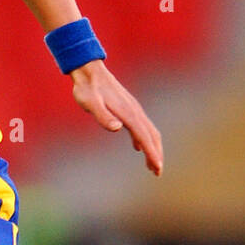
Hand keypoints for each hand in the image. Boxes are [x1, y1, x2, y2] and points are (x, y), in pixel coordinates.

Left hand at [69, 60, 163, 175]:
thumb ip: (103, 116)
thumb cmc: (87, 89)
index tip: (158, 167)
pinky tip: (138, 147)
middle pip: (151, 135)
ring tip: (151, 165)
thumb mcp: (90, 103)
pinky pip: (141, 126)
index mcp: (127, 113)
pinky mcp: (128, 108)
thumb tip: (117, 128)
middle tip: (157, 173)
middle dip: (156, 154)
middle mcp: (134, 111)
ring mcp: (132, 109)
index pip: (144, 136)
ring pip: (148, 131)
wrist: (89, 71)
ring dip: (152, 148)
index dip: (152, 153)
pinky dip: (144, 139)